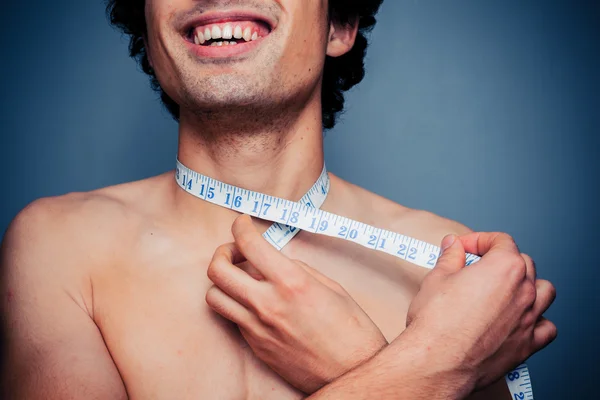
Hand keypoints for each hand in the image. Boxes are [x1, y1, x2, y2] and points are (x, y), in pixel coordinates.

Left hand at [205, 215, 387, 393]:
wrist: (353, 374)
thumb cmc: (352, 331)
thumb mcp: (332, 288)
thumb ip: (298, 270)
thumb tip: (276, 260)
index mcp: (292, 283)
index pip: (250, 244)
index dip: (240, 227)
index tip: (242, 223)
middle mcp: (268, 305)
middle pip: (217, 270)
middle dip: (222, 251)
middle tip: (236, 250)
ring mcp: (257, 329)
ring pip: (214, 297)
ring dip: (222, 281)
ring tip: (240, 278)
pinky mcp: (256, 347)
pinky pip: (233, 319)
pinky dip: (238, 304)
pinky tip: (257, 302)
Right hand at [406, 232, 556, 391]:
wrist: (438, 361)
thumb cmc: (436, 321)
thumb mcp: (437, 278)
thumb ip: (450, 257)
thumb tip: (453, 245)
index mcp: (504, 267)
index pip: (501, 241)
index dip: (479, 240)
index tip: (464, 248)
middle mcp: (524, 290)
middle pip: (523, 263)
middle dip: (500, 259)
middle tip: (476, 267)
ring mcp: (529, 318)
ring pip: (544, 291)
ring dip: (527, 285)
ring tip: (505, 289)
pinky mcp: (528, 344)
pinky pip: (547, 327)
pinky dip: (537, 320)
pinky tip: (518, 319)